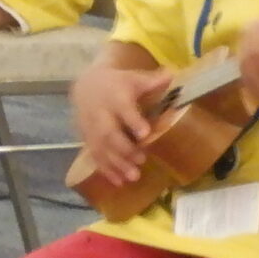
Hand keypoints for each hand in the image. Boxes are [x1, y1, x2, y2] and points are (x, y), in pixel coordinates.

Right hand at [72, 60, 175, 187]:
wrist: (86, 87)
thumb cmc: (117, 84)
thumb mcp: (134, 78)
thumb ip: (152, 81)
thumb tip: (173, 74)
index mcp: (115, 96)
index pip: (123, 108)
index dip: (132, 120)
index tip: (145, 134)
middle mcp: (101, 114)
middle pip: (109, 133)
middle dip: (124, 148)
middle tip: (141, 160)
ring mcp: (91, 128)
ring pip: (101, 148)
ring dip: (116, 164)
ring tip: (133, 176)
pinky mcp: (87, 140)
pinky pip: (95, 157)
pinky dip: (106, 170)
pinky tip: (118, 183)